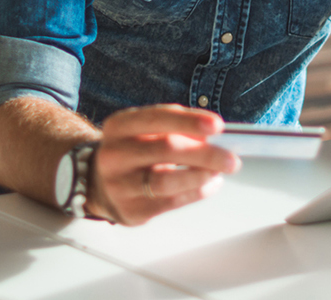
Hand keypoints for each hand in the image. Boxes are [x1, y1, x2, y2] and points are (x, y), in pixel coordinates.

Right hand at [87, 104, 239, 224]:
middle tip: (231, 158)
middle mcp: (115, 154)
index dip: (188, 121)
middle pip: (165, 149)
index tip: (217, 126)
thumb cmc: (134, 152)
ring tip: (219, 172)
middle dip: (203, 153)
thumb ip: (174, 127)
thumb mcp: (144, 131)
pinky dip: (195, 193)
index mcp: (119, 126)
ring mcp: (120, 185)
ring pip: (166, 181)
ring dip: (200, 176)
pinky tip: (209, 185)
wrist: (99, 185)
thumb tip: (211, 136)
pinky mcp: (131, 210)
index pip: (156, 118)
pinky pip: (170, 203)